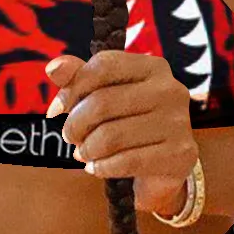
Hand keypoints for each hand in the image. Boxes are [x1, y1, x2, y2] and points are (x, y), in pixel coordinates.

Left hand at [43, 50, 196, 215]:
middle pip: (102, 102)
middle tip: (70, 137)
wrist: (163, 167)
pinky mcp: (179, 155)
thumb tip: (54, 67)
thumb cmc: (127, 123)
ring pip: (111, 136)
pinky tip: (97, 167)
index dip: (72, 89)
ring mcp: (178, 123)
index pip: (102, 66)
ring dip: (87, 149)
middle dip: (75, 124)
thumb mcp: (103, 95)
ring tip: (84, 153)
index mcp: (153, 67)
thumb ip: (78, 78)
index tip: (56, 110)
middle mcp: (171, 90)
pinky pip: (126, 162)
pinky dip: (102, 167)